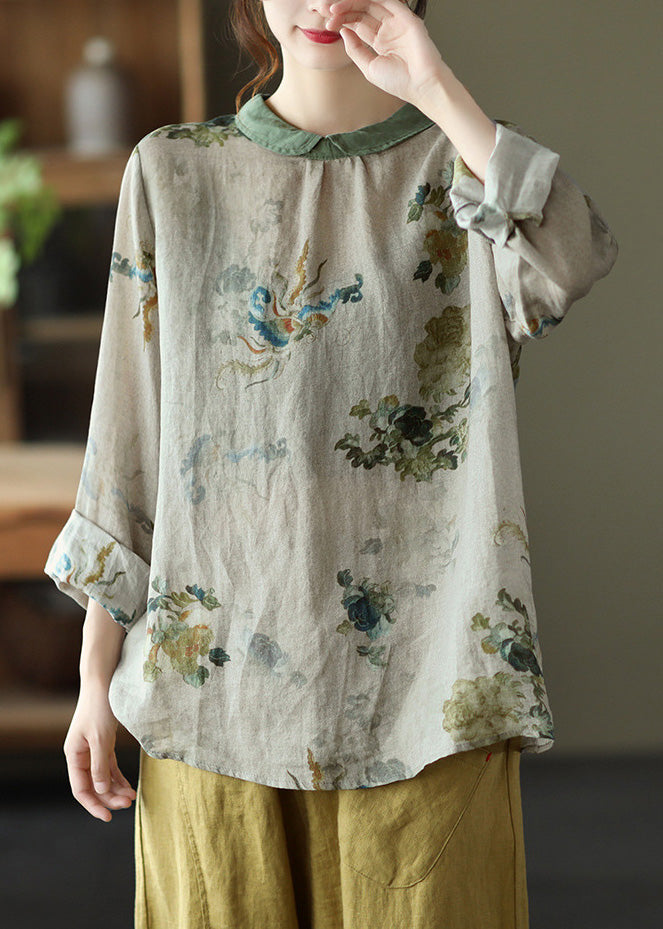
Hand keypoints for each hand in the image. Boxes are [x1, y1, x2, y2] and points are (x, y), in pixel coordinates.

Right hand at [63, 684, 136, 821]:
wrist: (104, 682)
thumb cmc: (100, 707)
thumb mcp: (100, 737)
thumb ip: (100, 764)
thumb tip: (100, 790)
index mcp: (74, 755)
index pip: (81, 788)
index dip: (93, 804)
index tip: (107, 817)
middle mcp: (81, 755)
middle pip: (93, 785)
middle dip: (109, 797)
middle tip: (129, 803)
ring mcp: (92, 750)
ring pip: (103, 777)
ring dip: (116, 789)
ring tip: (132, 797)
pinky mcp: (104, 744)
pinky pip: (110, 767)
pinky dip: (119, 777)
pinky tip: (129, 786)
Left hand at [324, 0, 449, 107]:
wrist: (421, 86)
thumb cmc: (399, 82)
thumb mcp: (369, 67)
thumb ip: (355, 49)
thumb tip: (343, 32)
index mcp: (380, 41)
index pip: (358, 24)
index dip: (342, 21)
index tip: (328, 24)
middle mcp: (388, 29)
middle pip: (362, 12)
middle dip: (343, 10)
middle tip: (327, 12)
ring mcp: (397, 22)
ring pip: (372, 4)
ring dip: (352, 4)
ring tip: (334, 8)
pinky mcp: (407, 18)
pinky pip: (388, 1)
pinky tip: (355, 2)